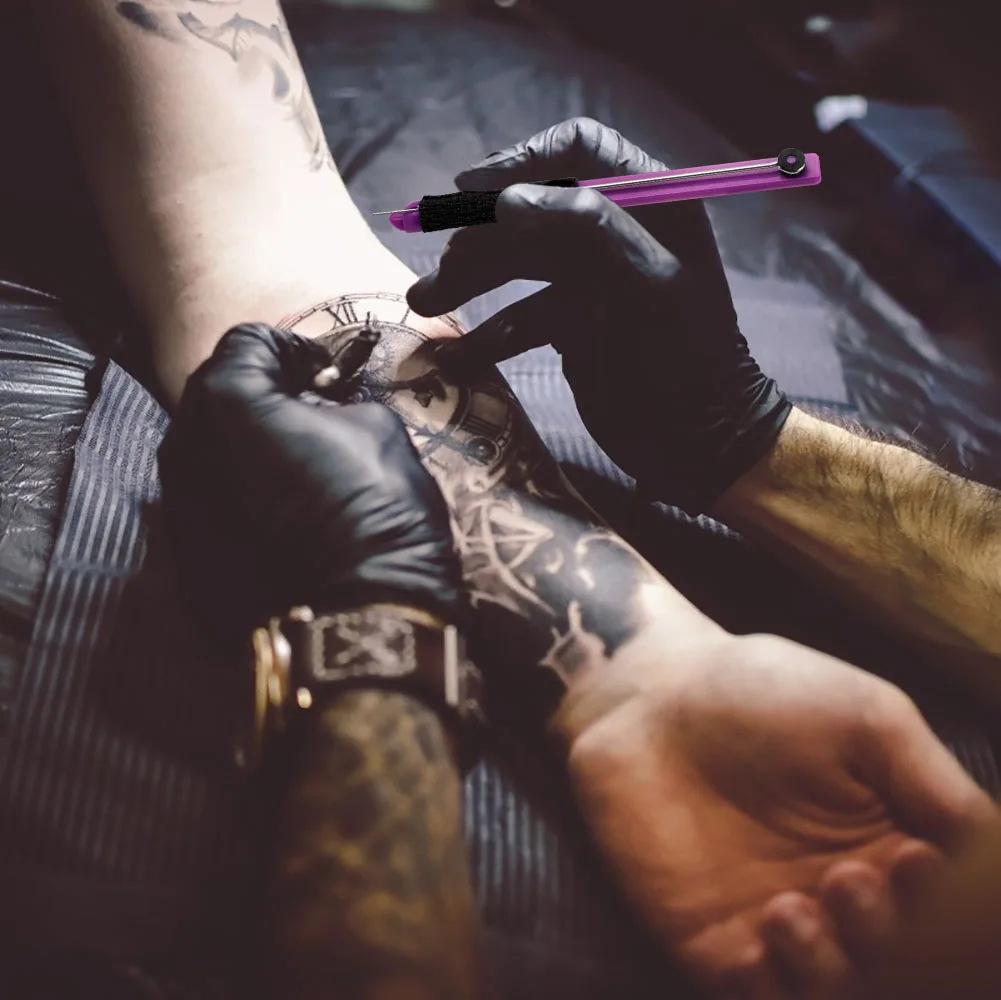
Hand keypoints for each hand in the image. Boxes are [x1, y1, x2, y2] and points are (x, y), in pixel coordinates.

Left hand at [158, 323, 462, 642]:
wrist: (361, 618)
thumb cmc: (375, 511)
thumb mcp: (377, 427)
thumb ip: (333, 403)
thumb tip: (321, 408)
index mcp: (227, 401)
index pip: (249, 342)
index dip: (296, 350)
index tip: (327, 376)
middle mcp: (184, 448)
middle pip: (219, 397)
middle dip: (265, 397)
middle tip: (315, 417)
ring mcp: (180, 509)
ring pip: (210, 454)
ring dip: (249, 449)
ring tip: (301, 471)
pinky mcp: (189, 559)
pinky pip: (212, 508)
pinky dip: (243, 500)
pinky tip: (287, 520)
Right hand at [407, 117, 790, 513]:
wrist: (698, 445)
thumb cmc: (685, 361)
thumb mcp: (647, 286)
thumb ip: (586, 229)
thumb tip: (508, 199)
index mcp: (653, 203)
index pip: (579, 149)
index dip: (521, 161)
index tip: (467, 189)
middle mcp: (619, 231)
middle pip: (533, 209)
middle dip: (481, 235)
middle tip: (440, 264)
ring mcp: (594, 279)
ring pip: (518, 263)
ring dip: (471, 280)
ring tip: (425, 304)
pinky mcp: (574, 324)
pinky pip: (521, 315)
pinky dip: (490, 332)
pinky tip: (458, 357)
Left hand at [559, 631, 997, 997]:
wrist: (651, 696)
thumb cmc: (760, 692)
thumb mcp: (866, 717)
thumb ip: (932, 782)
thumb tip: (989, 847)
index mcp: (894, 847)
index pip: (951, 914)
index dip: (952, 914)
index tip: (920, 860)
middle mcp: (846, 899)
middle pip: (903, 965)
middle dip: (890, 941)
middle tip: (849, 878)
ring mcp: (780, 927)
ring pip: (837, 992)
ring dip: (832, 970)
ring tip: (794, 907)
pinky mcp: (714, 943)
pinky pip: (757, 999)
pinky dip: (773, 989)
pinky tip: (760, 936)